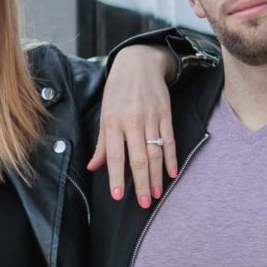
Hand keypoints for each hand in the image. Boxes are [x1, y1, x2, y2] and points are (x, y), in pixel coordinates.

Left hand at [88, 45, 177, 207]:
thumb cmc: (118, 90)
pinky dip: (172, 158)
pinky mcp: (166, 115)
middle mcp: (132, 121)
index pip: (114, 155)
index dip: (116, 177)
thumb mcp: (104, 113)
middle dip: (141, 183)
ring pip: (155, 153)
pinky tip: (172, 173)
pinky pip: (170, 141)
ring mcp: (151, 118)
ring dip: (156, 176)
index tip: (119, 196)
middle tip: (144, 203)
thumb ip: (102, 142)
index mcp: (113, 122)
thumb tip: (94, 167)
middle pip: (138, 158)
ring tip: (156, 194)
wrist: (139, 63)